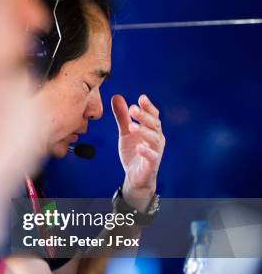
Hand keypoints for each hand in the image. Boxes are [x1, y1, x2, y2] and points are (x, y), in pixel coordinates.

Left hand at [111, 94, 164, 210]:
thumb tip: (117, 97)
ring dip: (144, 131)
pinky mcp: (152, 164)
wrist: (135, 176)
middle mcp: (157, 139)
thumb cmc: (133, 152)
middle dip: (144, 116)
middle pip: (154, 125)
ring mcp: (156, 151)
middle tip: (133, 109)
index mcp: (151, 130)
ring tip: (132, 126)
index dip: (148, 107)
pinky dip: (146, 151)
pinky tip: (139, 147)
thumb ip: (122, 116)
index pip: (153, 115)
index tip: (141, 97)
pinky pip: (152, 157)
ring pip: (154, 139)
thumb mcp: (125, 132)